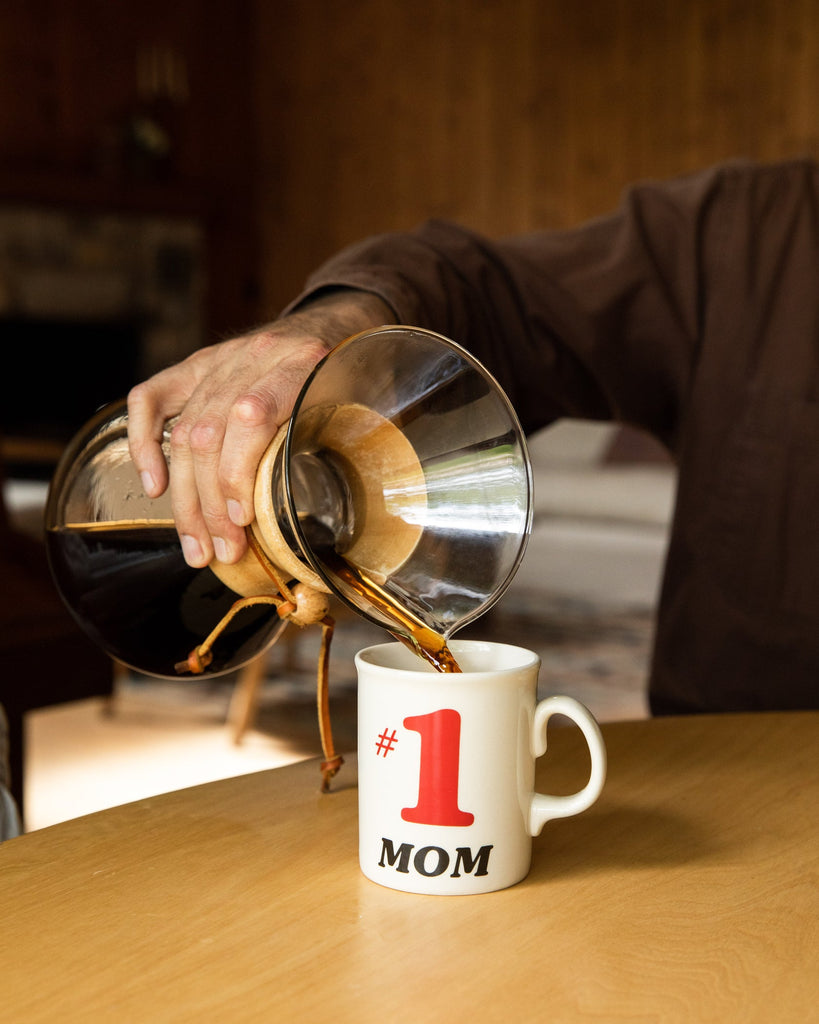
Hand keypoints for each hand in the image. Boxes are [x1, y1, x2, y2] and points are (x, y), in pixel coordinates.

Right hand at [127, 290, 392, 566]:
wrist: (339, 321)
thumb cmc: (354, 375)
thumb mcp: (365, 403)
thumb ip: (345, 443)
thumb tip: (324, 522)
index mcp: (301, 362)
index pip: (250, 416)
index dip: (236, 474)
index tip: (241, 522)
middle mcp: (254, 356)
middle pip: (209, 433)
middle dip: (209, 505)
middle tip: (220, 553)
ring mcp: (219, 358)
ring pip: (182, 430)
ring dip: (185, 499)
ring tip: (196, 546)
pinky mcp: (195, 365)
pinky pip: (151, 398)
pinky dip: (145, 444)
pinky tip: (156, 488)